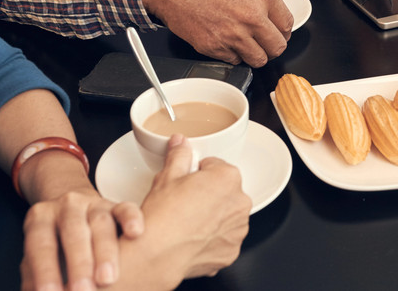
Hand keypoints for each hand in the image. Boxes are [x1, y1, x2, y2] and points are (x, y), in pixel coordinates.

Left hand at [20, 189, 143, 289]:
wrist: (69, 210)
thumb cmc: (53, 246)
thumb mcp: (36, 258)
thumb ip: (35, 278)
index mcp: (40, 218)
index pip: (41, 245)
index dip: (45, 270)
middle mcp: (66, 206)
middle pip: (73, 232)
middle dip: (79, 264)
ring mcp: (94, 204)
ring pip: (101, 223)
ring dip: (106, 252)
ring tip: (108, 279)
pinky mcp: (116, 205)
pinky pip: (126, 208)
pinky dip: (131, 219)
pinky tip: (136, 232)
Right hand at [135, 135, 251, 285]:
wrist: (157, 255)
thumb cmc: (163, 217)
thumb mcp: (167, 177)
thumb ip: (179, 154)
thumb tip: (180, 142)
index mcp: (228, 178)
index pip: (216, 166)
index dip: (198, 173)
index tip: (188, 181)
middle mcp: (240, 202)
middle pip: (225, 190)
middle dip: (209, 193)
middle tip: (185, 202)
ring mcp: (238, 229)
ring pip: (227, 215)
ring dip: (214, 216)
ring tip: (189, 221)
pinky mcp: (232, 250)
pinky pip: (224, 239)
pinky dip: (213, 239)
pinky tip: (194, 238)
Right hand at [141, 0, 291, 66]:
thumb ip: (262, 0)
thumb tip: (273, 18)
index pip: (288, 25)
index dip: (283, 31)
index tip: (278, 33)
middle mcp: (252, 16)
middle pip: (278, 47)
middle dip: (272, 47)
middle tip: (264, 43)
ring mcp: (234, 34)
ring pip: (259, 60)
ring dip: (254, 54)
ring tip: (244, 43)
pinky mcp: (215, 47)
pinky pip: (234, 60)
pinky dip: (232, 54)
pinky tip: (224, 39)